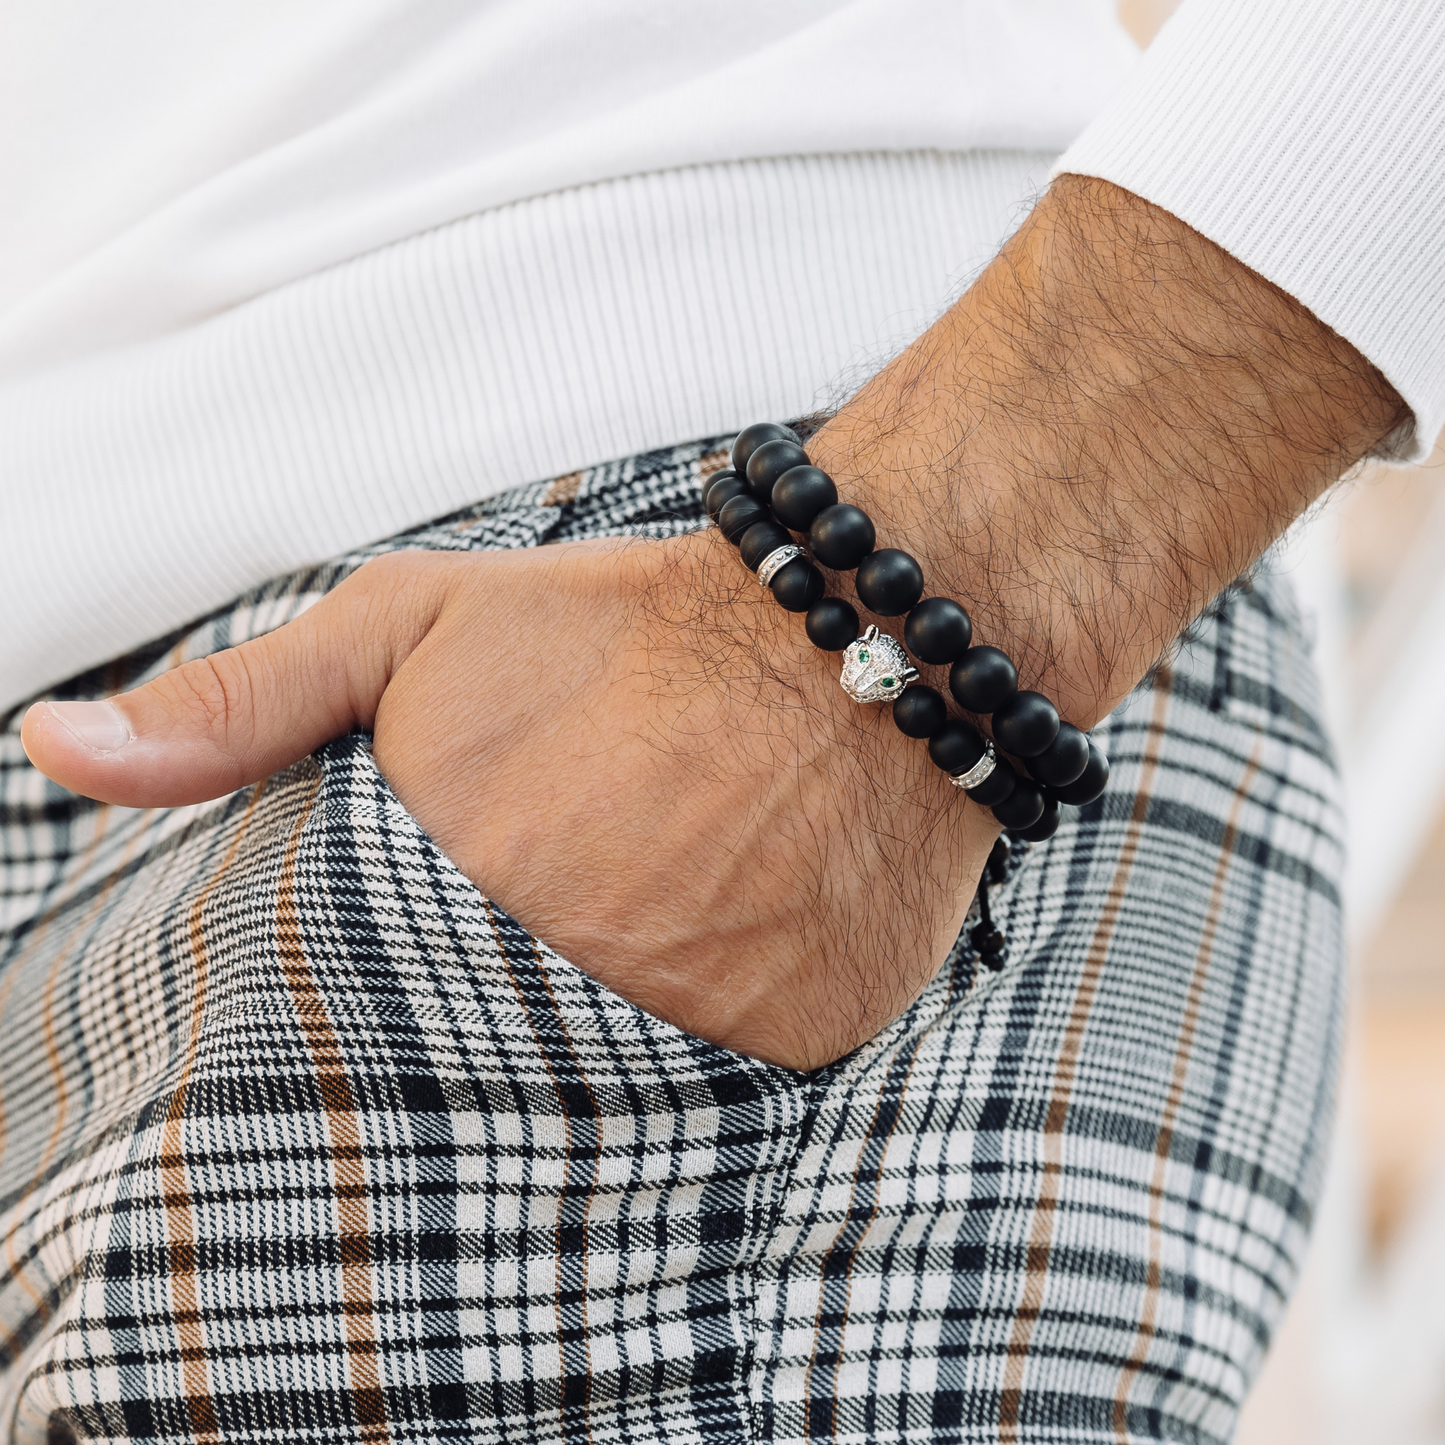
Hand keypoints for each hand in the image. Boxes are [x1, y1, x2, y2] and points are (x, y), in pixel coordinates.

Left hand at [21, 531, 997, 1068]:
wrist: (841, 629)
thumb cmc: (623, 626)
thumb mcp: (407, 630)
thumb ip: (239, 706)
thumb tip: (52, 749)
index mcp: (460, 901)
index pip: (373, 1022)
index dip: (411, 981)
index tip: (461, 943)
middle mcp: (576, 983)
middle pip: (498, 1062)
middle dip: (521, 1000)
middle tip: (586, 901)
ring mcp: (697, 1028)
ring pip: (617, 1089)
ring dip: (622, 1022)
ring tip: (664, 909)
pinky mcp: (799, 1045)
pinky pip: (732, 1091)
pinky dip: (720, 1037)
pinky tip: (735, 939)